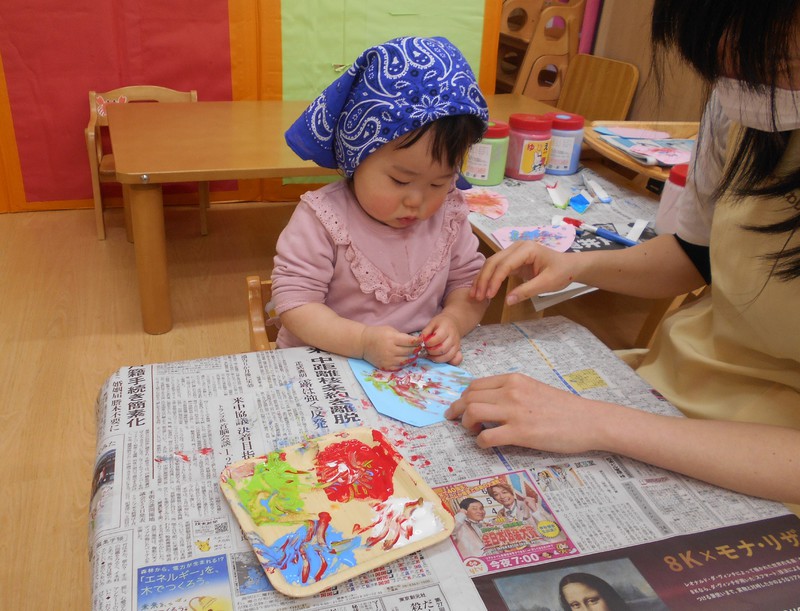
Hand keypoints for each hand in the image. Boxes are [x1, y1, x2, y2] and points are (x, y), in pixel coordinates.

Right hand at [361, 325, 420, 370]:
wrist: (363, 343)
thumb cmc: (378, 334)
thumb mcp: (390, 330)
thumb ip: (402, 336)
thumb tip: (415, 341)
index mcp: (392, 338)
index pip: (410, 342)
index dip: (418, 341)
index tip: (421, 340)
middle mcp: (390, 350)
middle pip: (410, 352)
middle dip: (416, 349)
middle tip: (419, 347)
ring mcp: (388, 359)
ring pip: (407, 360)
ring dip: (412, 357)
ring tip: (413, 354)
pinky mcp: (385, 366)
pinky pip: (399, 367)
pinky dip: (404, 363)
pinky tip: (405, 359)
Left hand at [420, 313, 462, 364]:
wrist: (453, 323)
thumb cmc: (440, 324)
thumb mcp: (432, 323)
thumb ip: (426, 332)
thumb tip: (420, 341)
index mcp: (446, 328)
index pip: (438, 338)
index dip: (429, 343)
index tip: (424, 343)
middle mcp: (453, 338)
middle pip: (442, 349)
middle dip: (431, 352)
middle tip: (426, 349)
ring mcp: (457, 345)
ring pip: (448, 356)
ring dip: (436, 358)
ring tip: (430, 355)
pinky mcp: (458, 351)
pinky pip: (456, 360)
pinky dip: (448, 362)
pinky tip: (440, 358)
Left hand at [444, 373, 604, 452]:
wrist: (589, 420)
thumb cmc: (565, 407)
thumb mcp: (534, 389)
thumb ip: (512, 392)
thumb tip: (491, 402)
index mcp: (514, 380)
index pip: (476, 385)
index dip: (463, 397)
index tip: (461, 406)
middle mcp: (510, 391)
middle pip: (469, 397)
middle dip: (457, 410)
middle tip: (454, 420)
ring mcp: (514, 412)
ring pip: (472, 412)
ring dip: (466, 424)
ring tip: (473, 432)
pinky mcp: (520, 433)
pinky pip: (486, 436)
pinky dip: (480, 442)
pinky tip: (486, 444)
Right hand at [470, 241, 577, 304]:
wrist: (570, 267)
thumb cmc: (562, 273)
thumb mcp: (547, 283)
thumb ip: (527, 291)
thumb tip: (508, 301)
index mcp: (527, 249)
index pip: (505, 264)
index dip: (494, 280)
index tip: (488, 296)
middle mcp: (517, 247)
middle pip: (493, 261)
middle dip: (483, 279)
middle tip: (476, 297)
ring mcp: (514, 252)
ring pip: (492, 264)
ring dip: (482, 279)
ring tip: (475, 295)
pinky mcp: (513, 260)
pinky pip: (497, 268)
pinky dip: (488, 278)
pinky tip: (482, 289)